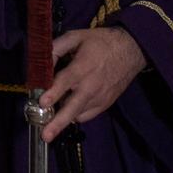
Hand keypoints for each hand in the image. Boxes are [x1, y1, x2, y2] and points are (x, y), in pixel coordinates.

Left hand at [39, 27, 145, 142]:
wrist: (130, 50)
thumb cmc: (100, 42)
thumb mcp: (76, 36)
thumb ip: (57, 47)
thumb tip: (41, 62)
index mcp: (83, 66)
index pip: (66, 81)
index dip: (54, 92)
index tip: (43, 102)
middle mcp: (91, 85)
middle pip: (73, 107)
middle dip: (58, 122)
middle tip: (46, 136)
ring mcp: (100, 97)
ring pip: (77, 114)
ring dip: (63, 119)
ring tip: (49, 123)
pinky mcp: (105, 104)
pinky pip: (86, 115)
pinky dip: (76, 115)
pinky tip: (67, 110)